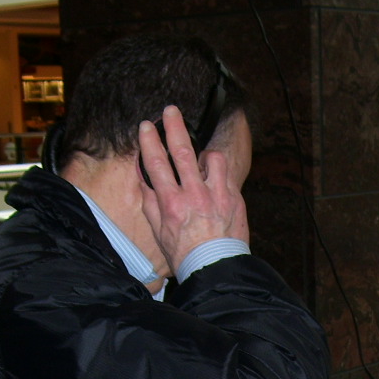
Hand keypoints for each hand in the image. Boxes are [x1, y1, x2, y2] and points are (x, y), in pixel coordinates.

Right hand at [138, 104, 248, 271]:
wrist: (215, 268)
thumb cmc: (184, 253)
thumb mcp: (158, 230)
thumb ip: (151, 200)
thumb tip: (144, 177)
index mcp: (172, 204)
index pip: (156, 164)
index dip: (150, 141)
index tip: (147, 125)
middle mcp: (194, 196)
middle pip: (182, 151)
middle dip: (175, 127)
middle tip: (171, 110)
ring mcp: (217, 196)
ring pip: (212, 159)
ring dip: (205, 155)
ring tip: (202, 160)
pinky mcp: (234, 199)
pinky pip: (227, 175)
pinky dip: (220, 174)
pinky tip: (216, 181)